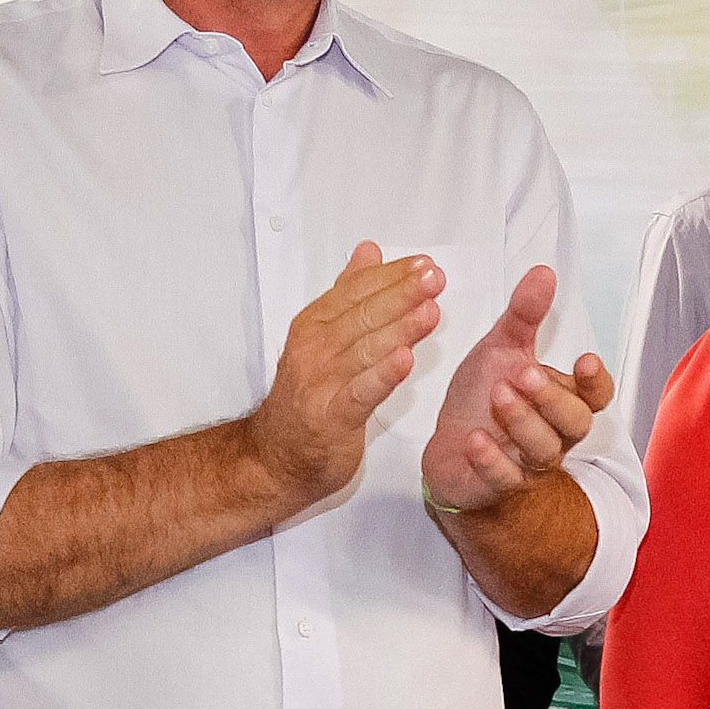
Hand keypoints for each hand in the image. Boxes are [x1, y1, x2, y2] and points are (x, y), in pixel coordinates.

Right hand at [241, 243, 443, 508]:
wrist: (275, 458)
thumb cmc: (307, 397)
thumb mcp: (324, 337)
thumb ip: (348, 294)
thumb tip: (368, 251)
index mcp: (314, 324)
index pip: (356, 290)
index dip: (392, 275)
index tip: (424, 264)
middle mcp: (313, 348)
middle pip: (362, 314)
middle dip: (401, 294)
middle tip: (434, 279)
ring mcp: (320, 382)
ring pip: (364, 349)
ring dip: (399, 329)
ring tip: (431, 311)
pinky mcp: (330, 417)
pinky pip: (360, 392)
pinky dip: (382, 375)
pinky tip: (405, 360)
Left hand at [422, 265, 613, 513]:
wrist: (448, 449)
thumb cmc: (483, 399)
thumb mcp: (501, 349)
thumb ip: (524, 315)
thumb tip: (544, 271)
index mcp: (561, 399)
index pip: (596, 395)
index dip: (595, 381)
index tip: (584, 360)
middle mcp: (553, 433)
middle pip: (576, 424)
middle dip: (552, 399)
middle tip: (524, 373)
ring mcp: (527, 462)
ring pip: (544, 451)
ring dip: (523, 422)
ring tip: (497, 394)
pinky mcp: (496, 484)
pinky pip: (505, 479)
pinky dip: (492, 460)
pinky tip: (475, 439)